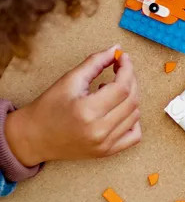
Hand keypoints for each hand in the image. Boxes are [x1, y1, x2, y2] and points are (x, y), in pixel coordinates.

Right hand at [5, 46, 140, 164]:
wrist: (33, 137)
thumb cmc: (48, 107)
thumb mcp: (69, 80)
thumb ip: (95, 62)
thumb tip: (117, 49)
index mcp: (87, 111)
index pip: (122, 87)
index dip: (127, 69)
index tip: (123, 58)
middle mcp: (98, 131)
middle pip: (132, 100)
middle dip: (130, 80)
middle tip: (121, 70)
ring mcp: (104, 144)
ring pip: (135, 115)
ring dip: (130, 98)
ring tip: (110, 92)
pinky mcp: (107, 152)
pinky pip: (134, 135)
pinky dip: (132, 120)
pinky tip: (118, 111)